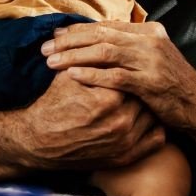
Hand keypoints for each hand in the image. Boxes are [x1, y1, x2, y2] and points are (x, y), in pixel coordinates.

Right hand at [17, 73, 164, 169]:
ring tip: (141, 99)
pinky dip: (154, 129)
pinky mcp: (125, 157)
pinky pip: (156, 140)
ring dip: (148, 107)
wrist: (38, 142)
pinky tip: (145, 120)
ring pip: (152, 116)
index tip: (129, 68)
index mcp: (109, 100)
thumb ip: (93, 60)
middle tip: (137, 82)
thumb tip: (112, 37)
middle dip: (139, 88)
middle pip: (144, 96)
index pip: (133, 77)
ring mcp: (125, 142)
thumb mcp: (68, 77)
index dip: (130, 71)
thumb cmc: (53, 105)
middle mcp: (120, 122)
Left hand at [43, 21, 195, 129]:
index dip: (78, 30)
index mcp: (150, 32)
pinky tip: (71, 77)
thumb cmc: (173, 84)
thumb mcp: (156, 57)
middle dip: (69, 41)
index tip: (56, 35)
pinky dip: (90, 75)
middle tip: (45, 48)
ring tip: (50, 61)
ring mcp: (151, 61)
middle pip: (101, 35)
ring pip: (104, 52)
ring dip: (74, 56)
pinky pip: (114, 76)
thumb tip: (101, 39)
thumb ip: (133, 46)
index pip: (107, 25)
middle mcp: (151, 42)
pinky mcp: (149, 82)